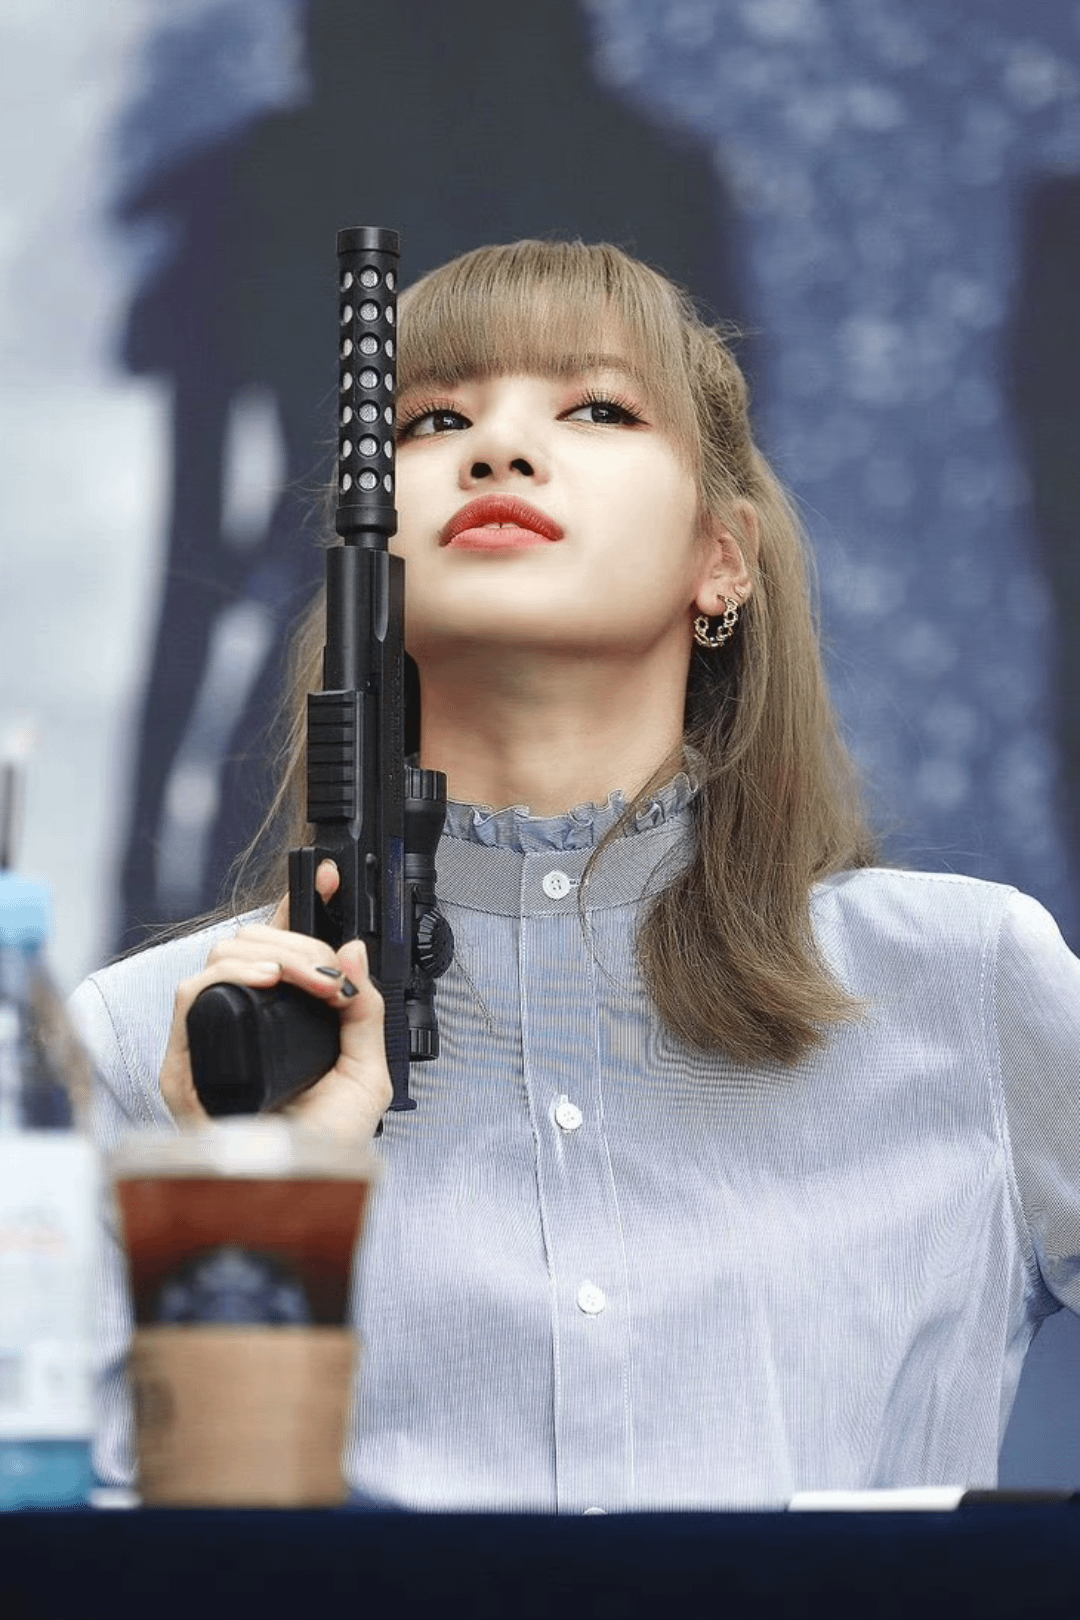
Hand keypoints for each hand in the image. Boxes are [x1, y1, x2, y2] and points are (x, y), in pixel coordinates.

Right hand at [160, 861, 390, 1141]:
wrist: (304, 1191)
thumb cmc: (329, 1145)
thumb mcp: (368, 1071)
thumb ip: (364, 1009)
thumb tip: (353, 949)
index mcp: (284, 1022)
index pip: (283, 949)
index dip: (301, 905)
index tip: (327, 875)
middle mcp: (245, 1025)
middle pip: (251, 946)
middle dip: (295, 941)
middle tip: (326, 969)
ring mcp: (211, 1043)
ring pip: (220, 960)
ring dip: (267, 953)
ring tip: (299, 975)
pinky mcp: (184, 1065)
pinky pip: (190, 998)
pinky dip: (226, 977)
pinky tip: (264, 981)